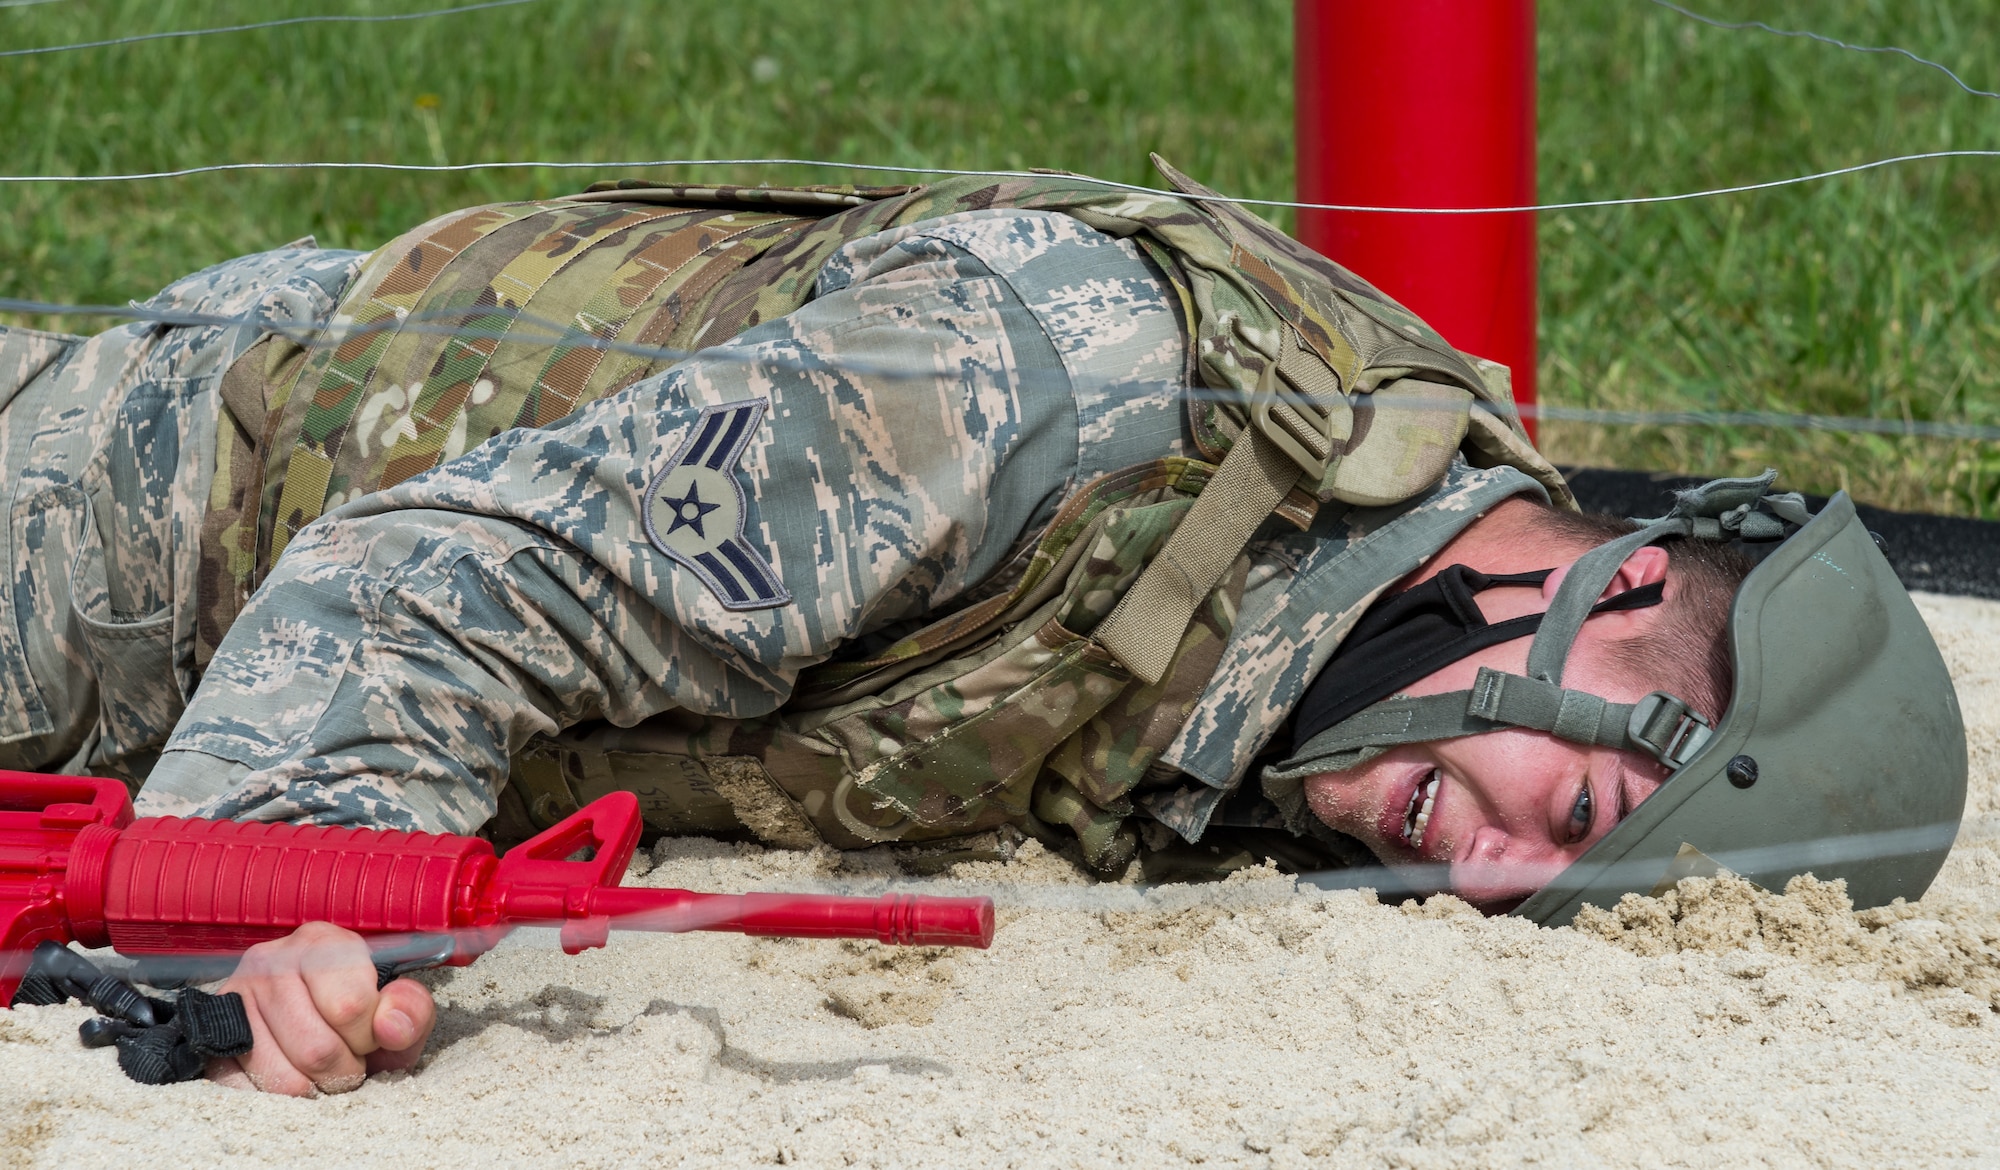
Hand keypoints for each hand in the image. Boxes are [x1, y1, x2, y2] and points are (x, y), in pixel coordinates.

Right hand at [204, 921, 436, 1095]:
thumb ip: (411, 1011)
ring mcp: (234, 999)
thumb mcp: (397, 1004)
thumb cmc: (357, 1006)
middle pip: (315, 1050)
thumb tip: (390, 1029)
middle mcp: (270, 962)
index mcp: (321, 943)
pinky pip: (243, 1092)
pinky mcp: (212, 1037)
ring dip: (313, 1089)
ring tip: (322, 1070)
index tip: (370, 1035)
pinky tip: (291, 1076)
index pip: (351, 1007)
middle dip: (345, 1071)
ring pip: (282, 1079)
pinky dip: (275, 1099)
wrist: (304, 1005)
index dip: (369, 1036)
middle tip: (349, 1061)